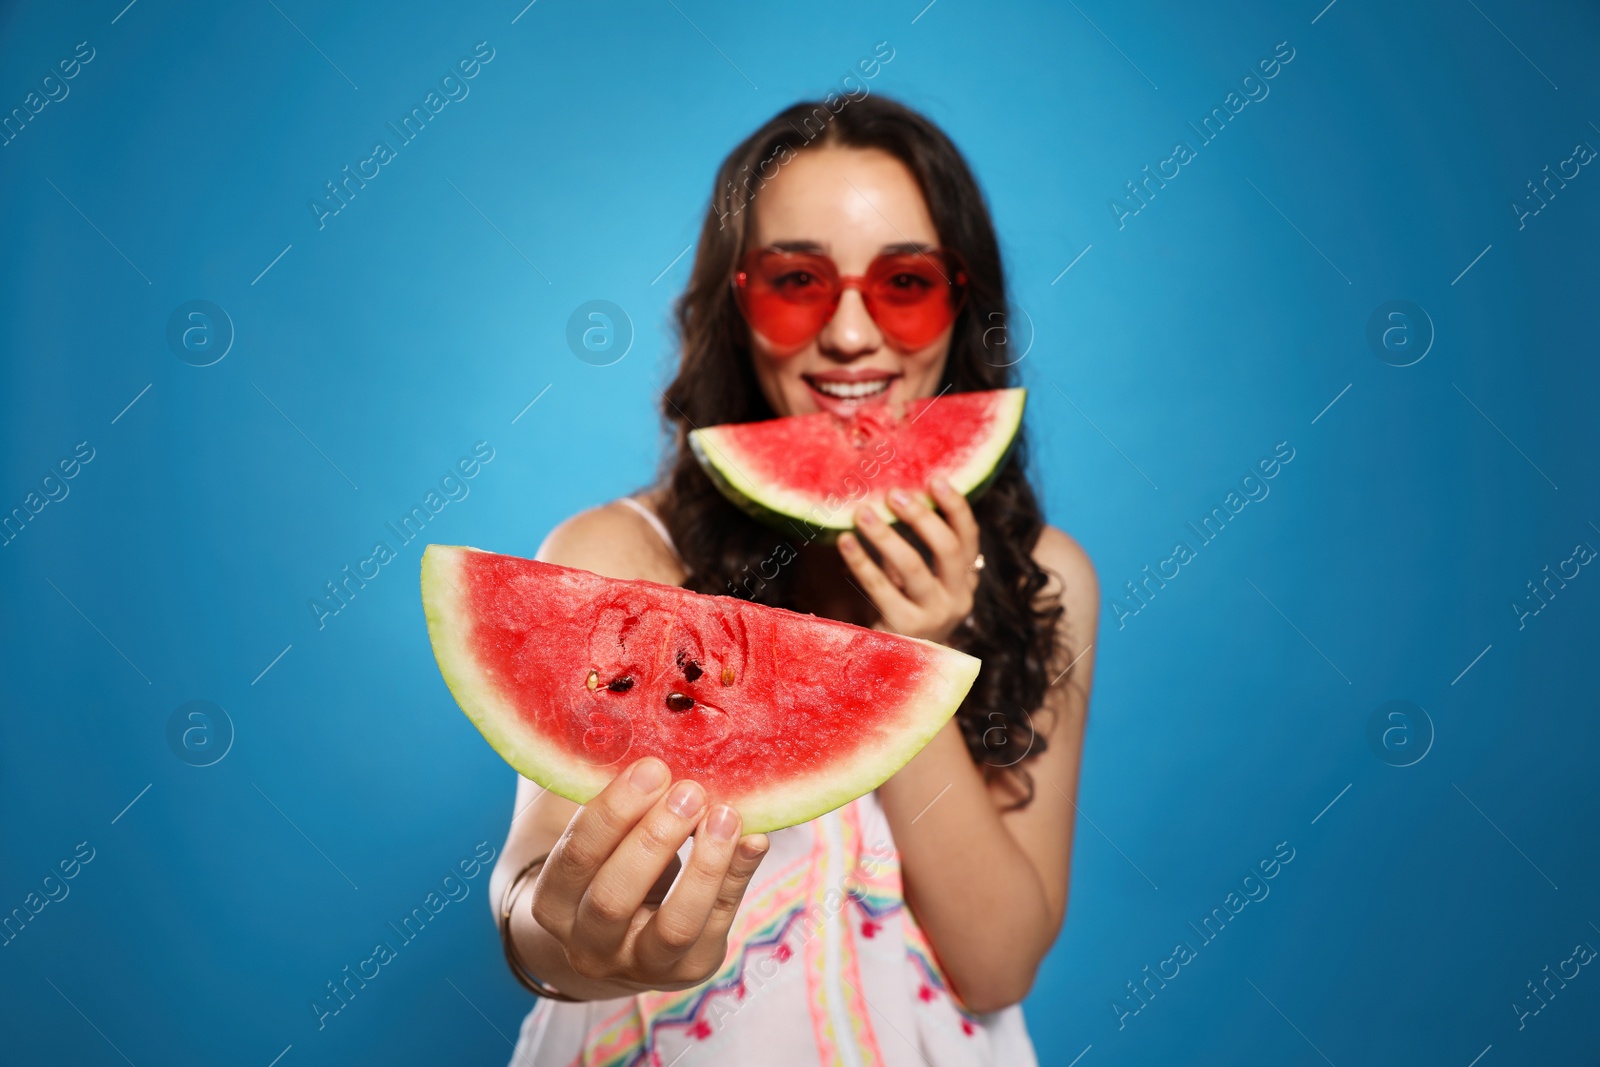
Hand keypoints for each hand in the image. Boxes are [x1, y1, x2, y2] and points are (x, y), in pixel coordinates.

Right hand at [529, 756, 769, 990]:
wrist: (613, 939)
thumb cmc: (604, 861)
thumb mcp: (591, 834)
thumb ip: (605, 794)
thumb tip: (648, 730)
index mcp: (553, 903)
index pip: (575, 858)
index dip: (614, 812)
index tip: (652, 767)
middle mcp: (588, 945)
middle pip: (614, 898)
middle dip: (655, 839)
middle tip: (690, 790)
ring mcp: (640, 965)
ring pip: (674, 925)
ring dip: (704, 866)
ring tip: (727, 814)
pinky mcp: (689, 970)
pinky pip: (717, 926)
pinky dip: (737, 878)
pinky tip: (755, 838)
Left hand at [838, 476, 981, 644]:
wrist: (901, 667)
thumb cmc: (907, 611)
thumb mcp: (920, 581)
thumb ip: (917, 550)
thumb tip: (896, 499)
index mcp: (965, 580)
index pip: (969, 537)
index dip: (955, 507)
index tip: (935, 479)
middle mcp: (957, 598)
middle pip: (947, 549)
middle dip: (921, 517)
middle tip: (893, 494)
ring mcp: (934, 615)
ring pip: (913, 567)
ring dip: (885, 536)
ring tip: (861, 513)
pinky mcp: (905, 628)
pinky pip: (880, 588)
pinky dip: (861, 561)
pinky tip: (844, 541)